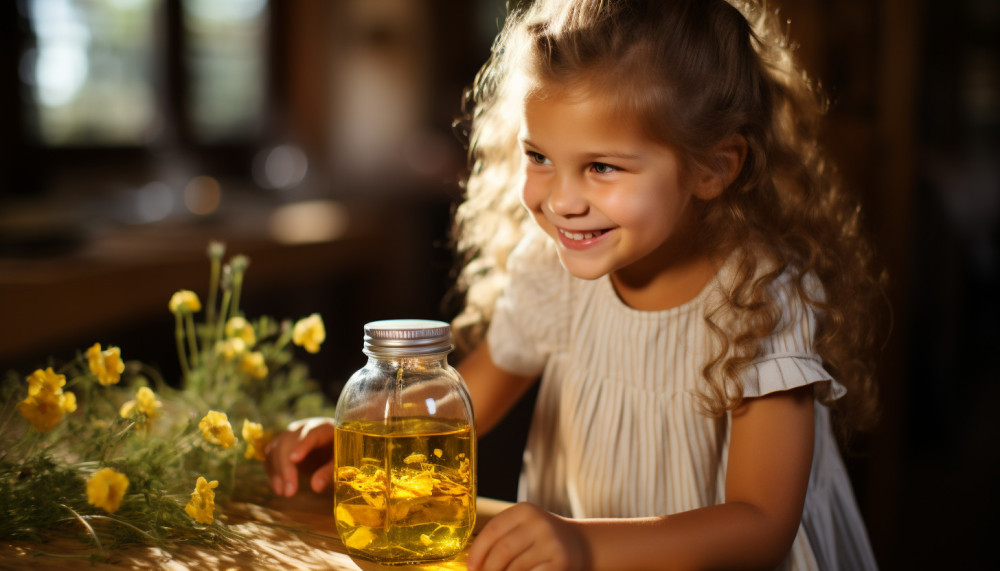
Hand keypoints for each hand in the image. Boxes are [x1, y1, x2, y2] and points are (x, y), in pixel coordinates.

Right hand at [264, 417, 334, 496]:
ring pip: (276, 448)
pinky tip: (278, 488)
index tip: (294, 460)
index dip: (302, 445)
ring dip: (277, 471)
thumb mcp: (339, 461)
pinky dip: (272, 471)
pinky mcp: (280, 443)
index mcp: (322, 428)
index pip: (310, 433)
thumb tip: (316, 487)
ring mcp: (290, 434)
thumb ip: (329, 472)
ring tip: (283, 492)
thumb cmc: (338, 452)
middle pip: (288, 442)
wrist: (331, 443)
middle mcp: (303, 427)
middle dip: (286, 467)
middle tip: (290, 492)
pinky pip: (270, 455)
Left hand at [467, 502, 590, 570]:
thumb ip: (501, 539)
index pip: (493, 530)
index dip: (477, 551)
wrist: (581, 544)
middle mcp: (539, 523)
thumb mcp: (524, 528)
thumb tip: (475, 565)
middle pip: (502, 552)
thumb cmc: (542, 539)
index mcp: (525, 511)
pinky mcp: (560, 562)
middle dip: (488, 570)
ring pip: (515, 568)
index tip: (470, 568)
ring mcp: (552, 543)